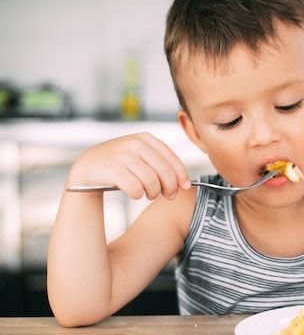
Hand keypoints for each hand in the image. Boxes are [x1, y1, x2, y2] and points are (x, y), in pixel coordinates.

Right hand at [68, 132, 190, 199]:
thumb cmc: (120, 164)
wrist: (88, 166)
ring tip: (150, 195)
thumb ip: (159, 163)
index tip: (185, 186)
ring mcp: (123, 156)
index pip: (171, 158)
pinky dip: (138, 195)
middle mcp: (135, 144)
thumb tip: (182, 183)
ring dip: (154, 193)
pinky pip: (136, 189)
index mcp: (145, 138)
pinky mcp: (113, 169)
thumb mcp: (139, 155)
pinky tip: (135, 194)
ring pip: (152, 181)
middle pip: (164, 171)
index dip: (181, 174)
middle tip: (169, 196)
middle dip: (170, 187)